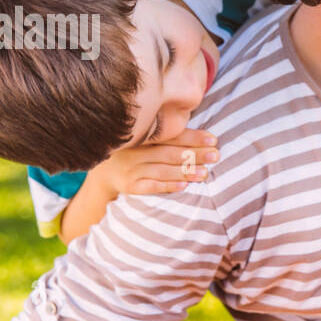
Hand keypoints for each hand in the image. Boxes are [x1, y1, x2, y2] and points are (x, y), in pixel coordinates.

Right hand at [94, 128, 219, 195]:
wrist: (105, 171)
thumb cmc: (136, 151)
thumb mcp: (146, 139)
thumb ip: (168, 134)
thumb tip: (204, 134)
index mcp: (142, 135)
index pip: (171, 135)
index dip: (193, 137)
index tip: (213, 140)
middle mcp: (135, 150)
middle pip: (169, 152)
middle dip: (194, 154)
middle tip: (215, 156)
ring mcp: (131, 168)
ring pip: (161, 169)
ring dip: (185, 171)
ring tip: (205, 173)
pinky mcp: (129, 186)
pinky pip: (151, 186)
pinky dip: (168, 185)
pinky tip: (184, 185)